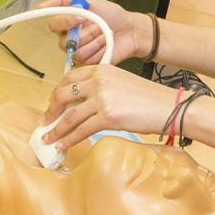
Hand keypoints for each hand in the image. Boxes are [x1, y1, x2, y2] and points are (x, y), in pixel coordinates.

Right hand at [37, 0, 148, 66]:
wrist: (130, 29)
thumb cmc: (111, 15)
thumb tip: (41, 5)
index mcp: (66, 23)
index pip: (54, 24)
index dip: (67, 22)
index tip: (82, 16)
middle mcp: (70, 39)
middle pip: (65, 42)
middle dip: (87, 32)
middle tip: (99, 26)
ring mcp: (78, 52)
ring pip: (77, 52)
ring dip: (96, 41)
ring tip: (105, 35)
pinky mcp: (88, 63)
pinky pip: (87, 61)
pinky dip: (100, 51)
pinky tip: (106, 45)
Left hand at [42, 65, 179, 145]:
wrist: (168, 106)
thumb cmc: (148, 98)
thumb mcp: (121, 82)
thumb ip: (100, 86)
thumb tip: (81, 104)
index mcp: (101, 69)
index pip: (69, 78)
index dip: (57, 92)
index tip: (53, 103)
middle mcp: (98, 81)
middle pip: (64, 95)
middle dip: (52, 110)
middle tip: (46, 121)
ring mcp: (102, 99)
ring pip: (70, 116)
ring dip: (56, 129)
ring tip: (48, 138)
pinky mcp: (107, 117)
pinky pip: (81, 130)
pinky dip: (68, 139)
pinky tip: (62, 145)